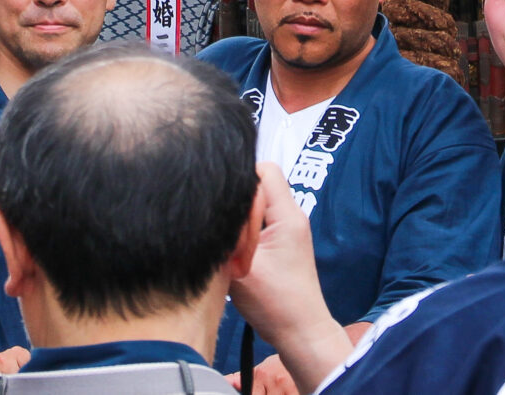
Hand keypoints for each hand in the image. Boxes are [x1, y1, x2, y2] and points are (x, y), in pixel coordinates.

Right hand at [228, 164, 352, 394]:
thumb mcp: (242, 270)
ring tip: (224, 233)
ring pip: (258, 205)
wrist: (301, 334)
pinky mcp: (283, 246)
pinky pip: (261, 223)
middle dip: (236, 196)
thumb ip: (225, 237)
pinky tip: (232, 246)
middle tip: (216, 215)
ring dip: (240, 215)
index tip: (218, 195)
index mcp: (287, 216)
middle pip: (260, 185)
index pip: (264, 170)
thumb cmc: (278, 305)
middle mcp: (292, 218)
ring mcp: (289, 231)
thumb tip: (203, 216)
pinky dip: (245, 229)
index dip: (239, 175)